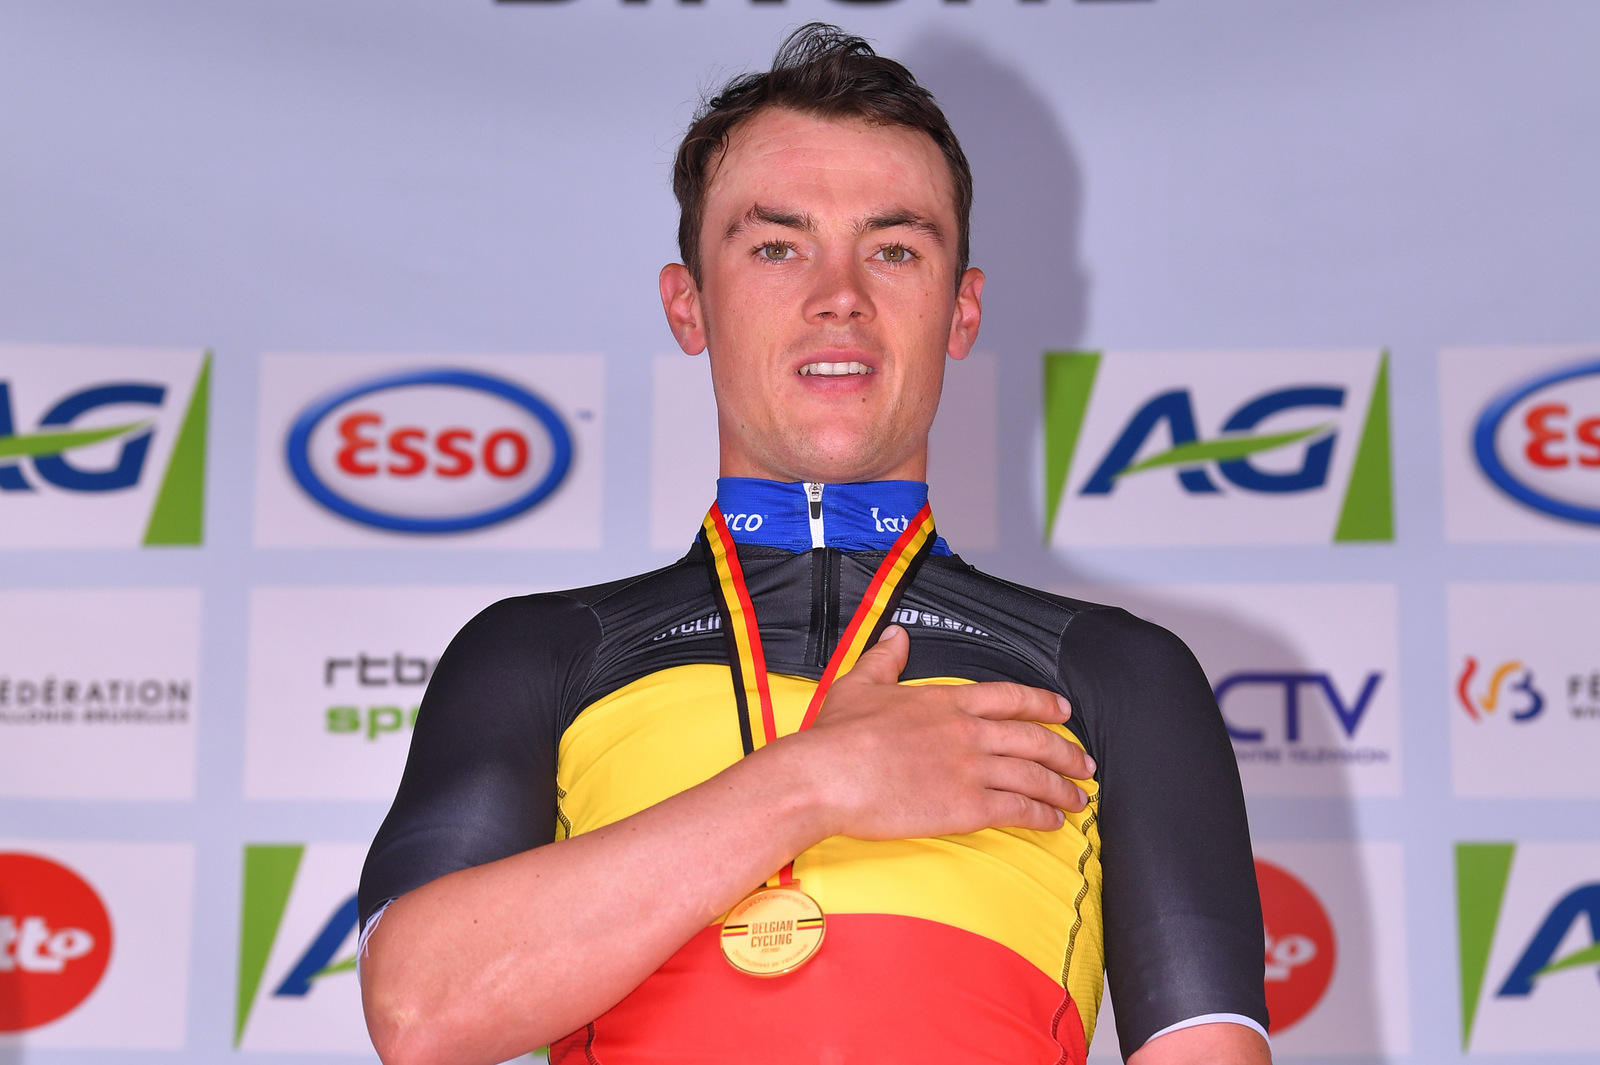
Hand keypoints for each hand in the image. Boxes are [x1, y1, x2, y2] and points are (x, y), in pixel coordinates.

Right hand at [785, 624, 1094, 841]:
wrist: (827, 776)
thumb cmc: (837, 735)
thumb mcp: (861, 684)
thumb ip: (886, 658)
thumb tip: (896, 635)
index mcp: (947, 700)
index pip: (1010, 697)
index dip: (1043, 704)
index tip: (1063, 711)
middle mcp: (968, 732)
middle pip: (1035, 739)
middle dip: (1066, 753)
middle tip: (1084, 764)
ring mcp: (972, 769)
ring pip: (1034, 776)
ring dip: (1062, 789)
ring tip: (1078, 799)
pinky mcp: (967, 807)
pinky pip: (1018, 810)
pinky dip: (1042, 815)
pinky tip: (1053, 820)